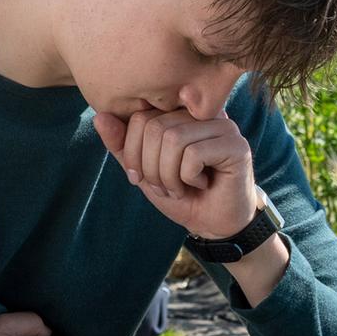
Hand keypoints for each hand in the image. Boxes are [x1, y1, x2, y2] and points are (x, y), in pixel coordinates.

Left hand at [94, 108, 256, 239]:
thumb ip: (121, 145)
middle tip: (164, 187)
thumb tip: (100, 117)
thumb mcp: (143, 169)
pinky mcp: (236, 146)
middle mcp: (201, 112)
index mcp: (178, 112)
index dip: (133, 151)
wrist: (213, 223)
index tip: (142, 176)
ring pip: (174, 139)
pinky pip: (194, 154)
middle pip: (155, 128)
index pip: (140, 116)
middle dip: (151, 167)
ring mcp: (222, 126)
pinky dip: (188, 177)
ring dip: (169, 175)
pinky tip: (202, 184)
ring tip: (180, 188)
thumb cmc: (181, 192)